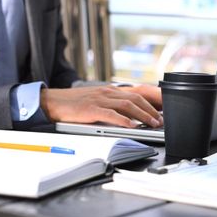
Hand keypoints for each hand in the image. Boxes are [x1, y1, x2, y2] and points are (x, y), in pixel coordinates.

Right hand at [40, 86, 162, 127]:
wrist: (52, 102)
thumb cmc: (75, 104)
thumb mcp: (98, 101)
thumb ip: (114, 105)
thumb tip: (132, 116)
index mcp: (111, 90)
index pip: (137, 92)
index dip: (153, 100)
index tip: (164, 109)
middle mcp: (108, 92)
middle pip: (136, 98)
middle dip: (152, 109)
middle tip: (161, 120)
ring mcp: (100, 99)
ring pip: (128, 105)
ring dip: (143, 115)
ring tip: (152, 124)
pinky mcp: (92, 109)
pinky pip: (112, 114)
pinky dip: (124, 120)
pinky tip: (132, 126)